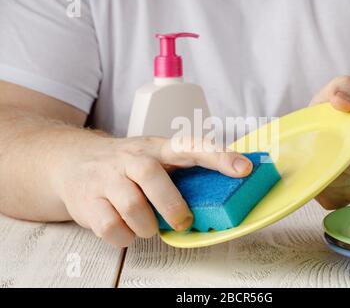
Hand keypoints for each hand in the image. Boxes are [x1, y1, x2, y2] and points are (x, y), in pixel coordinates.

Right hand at [51, 136, 252, 246]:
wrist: (72, 162)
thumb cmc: (126, 165)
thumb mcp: (153, 158)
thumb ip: (181, 172)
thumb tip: (222, 193)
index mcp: (156, 147)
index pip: (190, 146)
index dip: (218, 156)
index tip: (244, 168)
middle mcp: (130, 158)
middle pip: (151, 175)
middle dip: (172, 205)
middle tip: (182, 221)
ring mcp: (106, 178)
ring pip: (132, 206)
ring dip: (147, 226)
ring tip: (148, 225)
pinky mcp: (87, 200)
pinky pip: (111, 227)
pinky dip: (125, 236)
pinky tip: (127, 229)